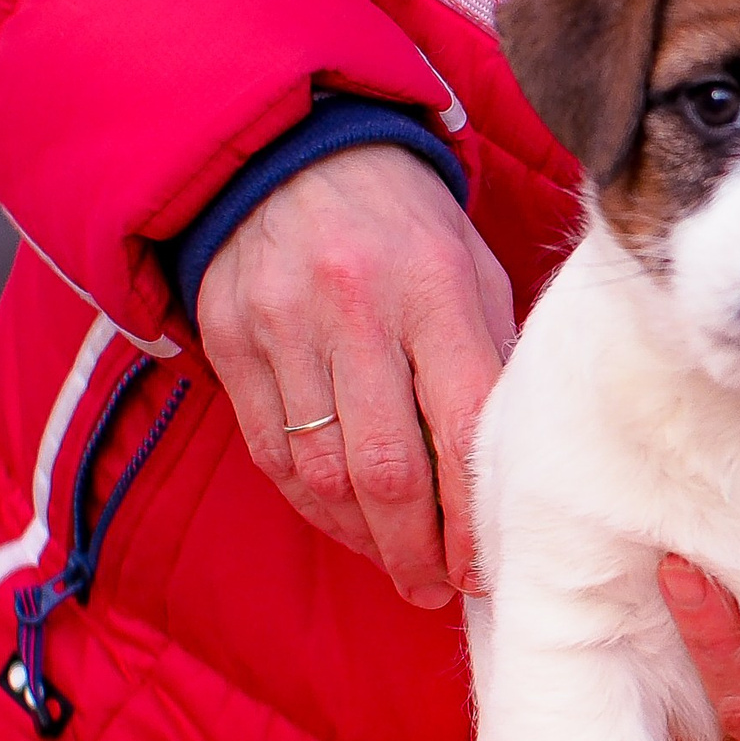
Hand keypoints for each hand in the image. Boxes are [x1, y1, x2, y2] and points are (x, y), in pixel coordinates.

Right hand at [199, 143, 515, 609]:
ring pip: (323, 473)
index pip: (465, 427)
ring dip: (365, 540)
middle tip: (442, 589)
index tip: (490, 565)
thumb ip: (489, 358)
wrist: (290, 151)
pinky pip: (272, 452)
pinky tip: (346, 524)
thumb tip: (509, 472)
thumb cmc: (406, 224)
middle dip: (421, 550)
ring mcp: (282, 326)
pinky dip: (312, 505)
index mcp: (434, 286)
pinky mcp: (230, 340)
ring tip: (401, 567)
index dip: (476, 515)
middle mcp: (355, 308)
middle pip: (389, 469)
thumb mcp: (470, 267)